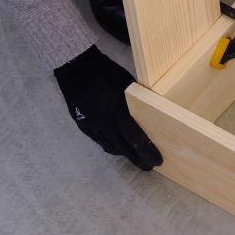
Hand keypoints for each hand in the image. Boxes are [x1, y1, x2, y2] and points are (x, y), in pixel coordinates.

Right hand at [53, 46, 162, 170]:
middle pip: (124, 148)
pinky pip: (99, 141)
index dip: (147, 152)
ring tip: (135, 158)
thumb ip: (136, 104)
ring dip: (124, 154)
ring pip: (110, 147)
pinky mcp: (82, 125)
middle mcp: (103, 122)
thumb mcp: (128, 86)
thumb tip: (152, 117)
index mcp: (117, 111)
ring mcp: (91, 125)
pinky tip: (118, 147)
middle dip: (138, 159)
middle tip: (149, 166)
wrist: (76, 69)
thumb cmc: (106, 73)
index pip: (135, 138)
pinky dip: (110, 146)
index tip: (157, 161)